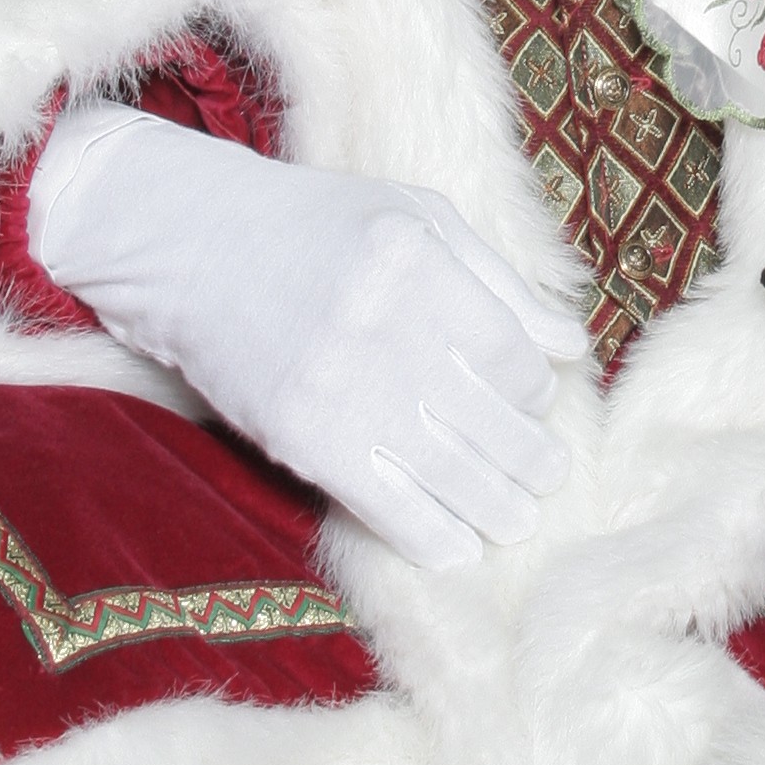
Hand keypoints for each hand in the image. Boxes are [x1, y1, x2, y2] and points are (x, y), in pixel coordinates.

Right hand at [27, 107, 582, 566]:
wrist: (193, 247)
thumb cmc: (317, 224)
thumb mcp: (417, 218)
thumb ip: (499, 280)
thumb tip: (570, 347)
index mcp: (420, 262)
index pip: (512, 354)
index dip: (534, 389)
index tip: (534, 401)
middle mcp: (384, 326)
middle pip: (492, 420)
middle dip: (532, 459)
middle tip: (547, 475)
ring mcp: (341, 388)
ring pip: (450, 472)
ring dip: (497, 506)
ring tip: (518, 518)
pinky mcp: (301, 438)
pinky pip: (385, 506)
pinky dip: (431, 534)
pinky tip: (457, 546)